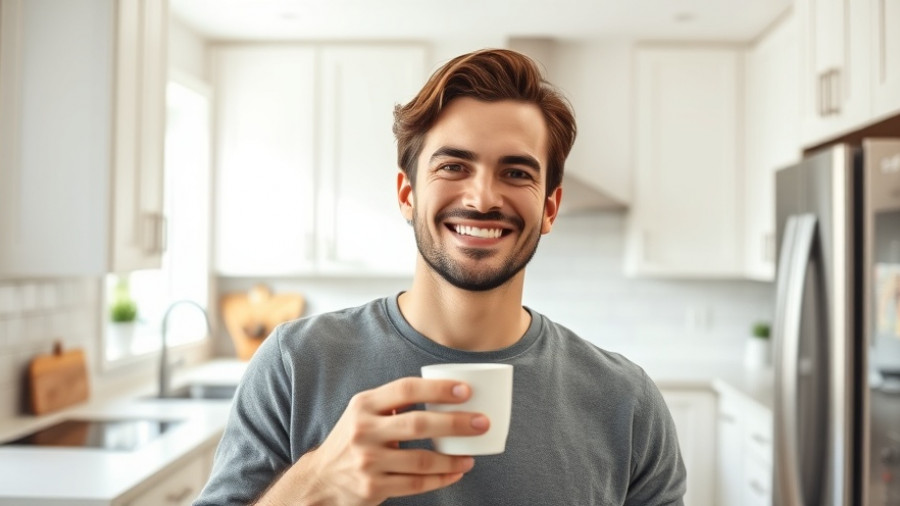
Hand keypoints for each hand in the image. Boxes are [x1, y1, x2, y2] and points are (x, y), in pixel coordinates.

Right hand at [257, 377, 489, 504]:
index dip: (438, 389)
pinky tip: (456, 472)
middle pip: (418, 424)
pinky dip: (440, 479)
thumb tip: (445, 392)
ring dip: (452, 457)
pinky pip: (416, 484)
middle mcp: (364, 430)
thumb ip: (394, 402)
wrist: (321, 478)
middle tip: (482, 422)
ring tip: (471, 454)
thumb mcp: (364, 412)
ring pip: (421, 459)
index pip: (406, 389)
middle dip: (456, 423)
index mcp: (364, 404)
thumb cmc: (353, 439)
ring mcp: (368, 461)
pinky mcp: (373, 487)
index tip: (466, 391)